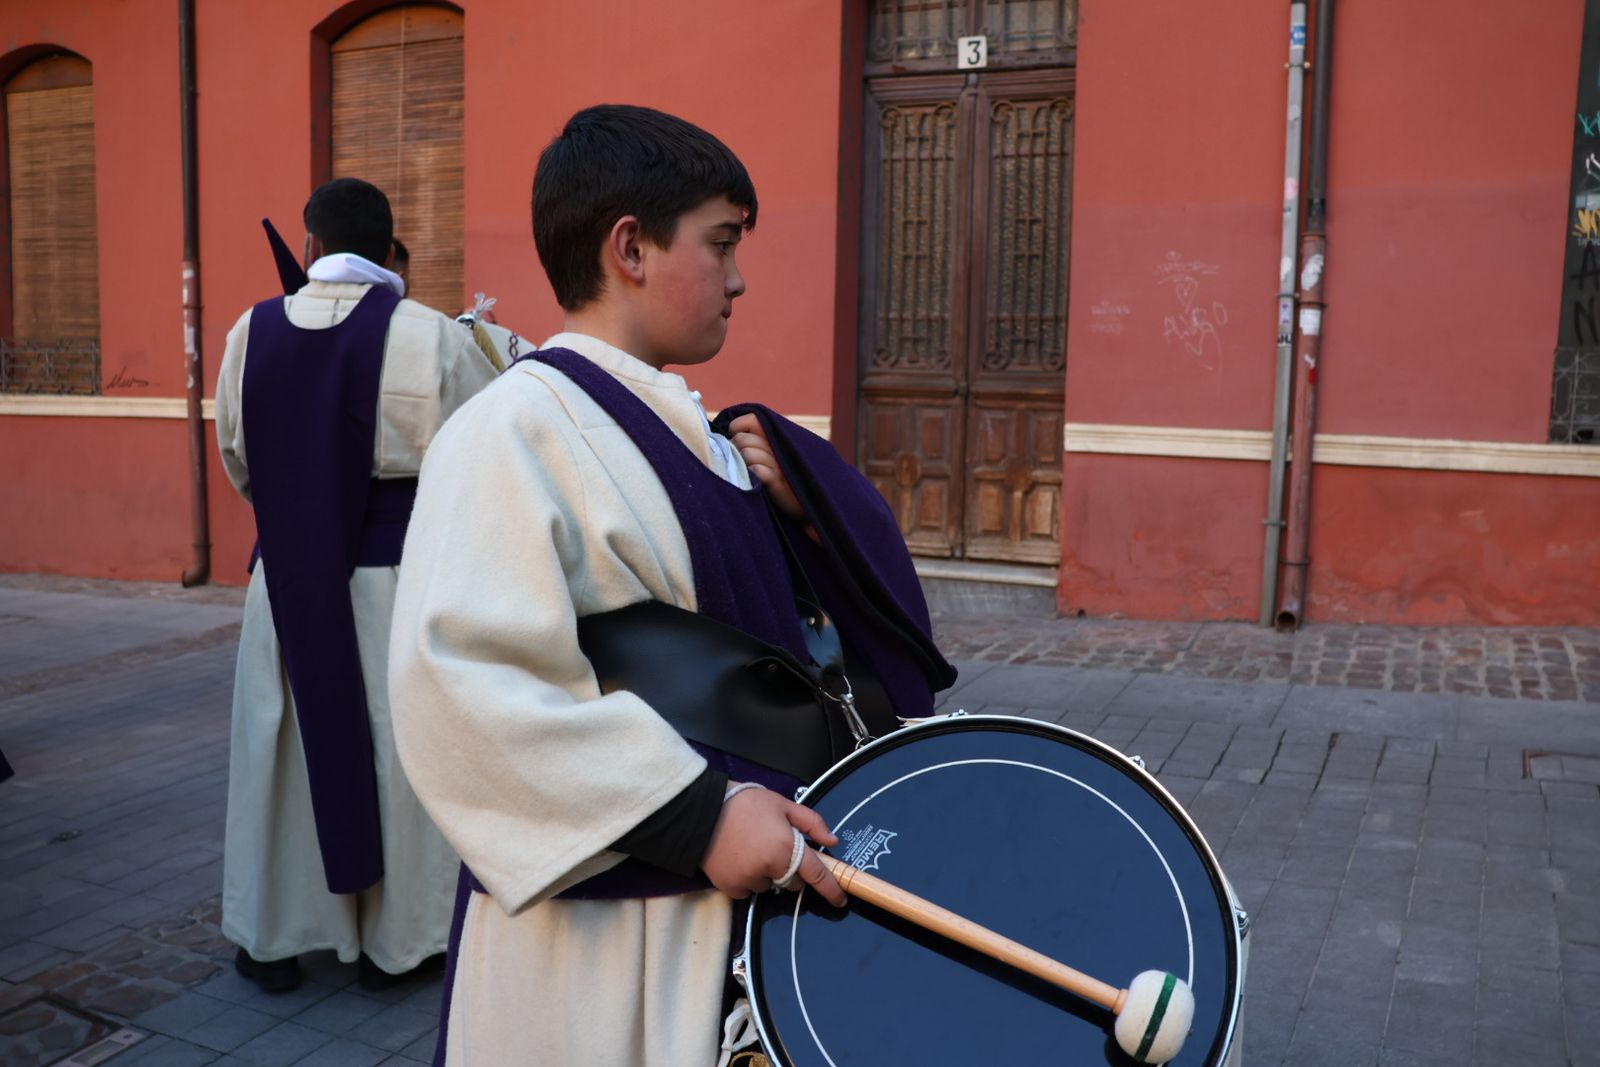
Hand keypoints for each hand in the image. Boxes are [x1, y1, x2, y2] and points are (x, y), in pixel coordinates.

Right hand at [700, 787, 845, 906]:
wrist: (701, 812)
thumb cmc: (744, 803)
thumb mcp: (782, 804)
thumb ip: (811, 823)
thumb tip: (832, 841)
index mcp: (787, 847)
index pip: (816, 874)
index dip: (831, 889)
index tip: (840, 900)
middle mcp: (770, 868)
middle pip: (792, 882)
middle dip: (790, 870)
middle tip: (774, 847)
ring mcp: (749, 880)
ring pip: (769, 886)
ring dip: (766, 874)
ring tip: (750, 849)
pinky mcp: (731, 888)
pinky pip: (748, 890)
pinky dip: (747, 879)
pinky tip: (738, 859)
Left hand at [726, 414, 801, 519]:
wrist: (805, 504)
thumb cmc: (781, 478)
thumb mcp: (771, 454)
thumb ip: (755, 442)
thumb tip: (728, 438)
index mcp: (776, 436)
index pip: (751, 420)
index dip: (737, 427)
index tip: (736, 438)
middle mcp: (778, 447)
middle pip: (742, 439)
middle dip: (735, 450)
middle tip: (741, 462)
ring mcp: (778, 465)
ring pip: (747, 453)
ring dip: (743, 464)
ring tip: (749, 473)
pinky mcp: (778, 482)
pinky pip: (757, 470)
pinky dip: (752, 474)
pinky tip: (756, 480)